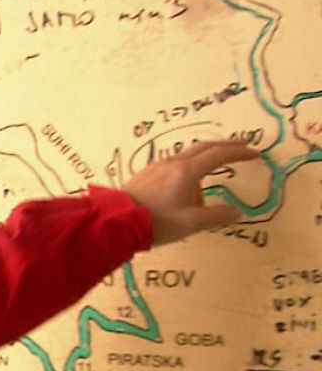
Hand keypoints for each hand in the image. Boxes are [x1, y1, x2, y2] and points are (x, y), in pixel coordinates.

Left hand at [123, 141, 258, 246]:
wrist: (116, 221)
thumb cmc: (156, 222)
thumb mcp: (191, 223)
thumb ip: (216, 216)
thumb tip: (236, 212)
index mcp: (186, 171)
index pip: (219, 154)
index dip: (239, 152)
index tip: (254, 153)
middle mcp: (172, 164)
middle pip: (203, 148)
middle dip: (224, 147)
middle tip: (240, 149)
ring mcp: (156, 167)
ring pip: (186, 159)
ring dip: (201, 168)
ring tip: (199, 201)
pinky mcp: (145, 175)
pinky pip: (172, 168)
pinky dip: (185, 175)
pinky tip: (179, 196)